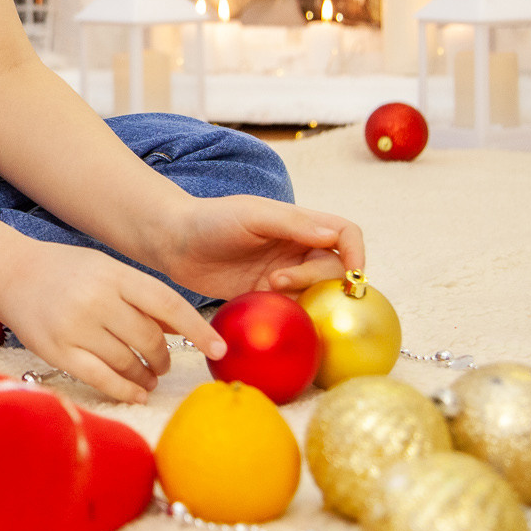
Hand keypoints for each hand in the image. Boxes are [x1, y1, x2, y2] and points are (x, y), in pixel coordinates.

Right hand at [0, 242, 220, 405]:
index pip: (167, 304)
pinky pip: (101, 378)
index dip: (196, 329)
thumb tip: (185, 328)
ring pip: (127, 362)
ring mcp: (75, 326)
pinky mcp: (57, 351)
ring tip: (147, 379)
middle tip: (162, 365)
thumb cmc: (69, 273)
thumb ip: (143, 297)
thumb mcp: (108, 270)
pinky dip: (124, 390)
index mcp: (115, 274)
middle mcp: (96, 299)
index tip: (219, 349)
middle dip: (163, 358)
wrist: (12, 273)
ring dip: (145, 376)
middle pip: (148, 339)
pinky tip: (136, 393)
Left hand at [144, 195, 365, 302]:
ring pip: (315, 293)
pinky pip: (292, 310)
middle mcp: (297, 250)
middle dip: (317, 279)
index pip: (345, 235)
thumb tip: (333, 235)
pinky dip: (290, 315)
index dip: (357, 253)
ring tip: (267, 290)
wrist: (174, 241)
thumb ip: (293, 224)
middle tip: (278, 280)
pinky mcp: (266, 297)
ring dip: (302, 298)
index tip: (351, 275)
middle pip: (334, 270)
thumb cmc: (212, 219)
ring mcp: (283, 275)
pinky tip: (268, 311)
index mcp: (300, 224)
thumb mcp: (252, 215)